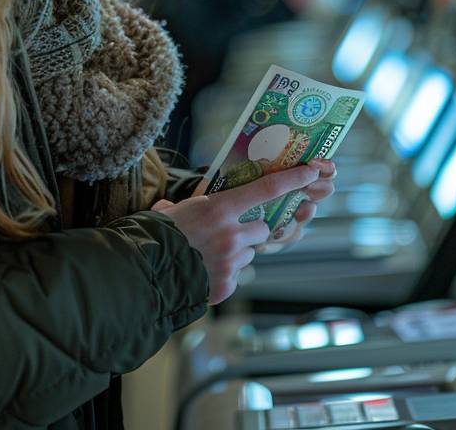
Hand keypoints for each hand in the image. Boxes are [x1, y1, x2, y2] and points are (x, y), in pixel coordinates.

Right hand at [151, 162, 329, 304]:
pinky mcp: (227, 284)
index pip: (266, 189)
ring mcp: (231, 262)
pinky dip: (223, 275)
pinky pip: (235, 276)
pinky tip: (202, 272)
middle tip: (227, 233)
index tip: (310, 171)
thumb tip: (170, 207)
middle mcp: (231, 234)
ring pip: (249, 254)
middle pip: (263, 229)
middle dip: (251, 231)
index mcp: (220, 209)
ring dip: (235, 254)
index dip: (292, 179)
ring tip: (207, 255)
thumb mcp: (174, 212)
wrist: (145, 274)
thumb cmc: (157, 236)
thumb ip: (186, 207)